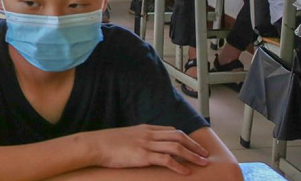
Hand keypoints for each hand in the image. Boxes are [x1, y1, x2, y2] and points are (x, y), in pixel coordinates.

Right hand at [88, 125, 209, 174]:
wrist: (95, 145)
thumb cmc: (106, 142)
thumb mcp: (125, 136)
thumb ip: (138, 139)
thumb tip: (143, 146)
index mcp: (145, 128)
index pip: (170, 130)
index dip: (185, 138)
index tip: (194, 145)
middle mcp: (148, 134)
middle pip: (178, 136)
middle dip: (194, 145)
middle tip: (205, 154)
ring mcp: (146, 144)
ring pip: (176, 147)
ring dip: (192, 155)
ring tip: (203, 163)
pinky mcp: (143, 156)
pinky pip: (166, 159)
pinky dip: (178, 165)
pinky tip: (186, 172)